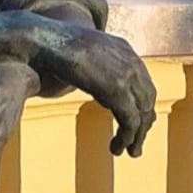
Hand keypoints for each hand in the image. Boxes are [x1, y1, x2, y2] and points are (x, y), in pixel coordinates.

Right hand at [38, 26, 156, 157]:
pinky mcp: (117, 90)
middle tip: (135, 143)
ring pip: (142, 114)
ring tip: (129, 152)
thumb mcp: (84, 49)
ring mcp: (126, 74)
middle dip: (143, 124)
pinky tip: (116, 149)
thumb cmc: (54, 44)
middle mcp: (130, 60)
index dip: (141, 105)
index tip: (136, 122)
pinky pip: (130, 122)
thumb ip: (96, 61)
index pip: (143, 82)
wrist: (44, 40)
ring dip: (136, 136)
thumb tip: (95, 78)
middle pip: (147, 99)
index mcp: (123, 48)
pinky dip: (126, 139)